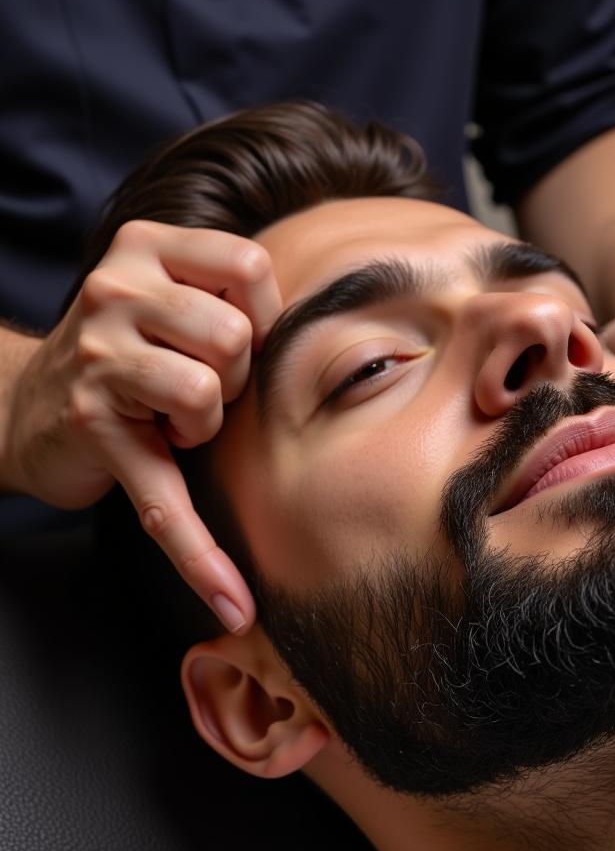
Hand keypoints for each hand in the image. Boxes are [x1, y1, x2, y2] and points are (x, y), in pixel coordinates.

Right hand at [4, 220, 280, 632]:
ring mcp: (97, 355)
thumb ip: (234, 299)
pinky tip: (232, 602)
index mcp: (149, 248)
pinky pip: (166, 495)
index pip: (249, 266)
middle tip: (195, 391)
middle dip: (235, 377)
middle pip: (235, 336)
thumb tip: (346, 340)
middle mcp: (117, 287)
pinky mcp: (91, 424)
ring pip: (208, 391)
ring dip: (205, 421)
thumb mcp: (174, 304)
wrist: (28, 407)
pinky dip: (203, 556)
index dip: (263, 316)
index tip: (239, 347)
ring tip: (170, 420)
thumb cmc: (133, 359)